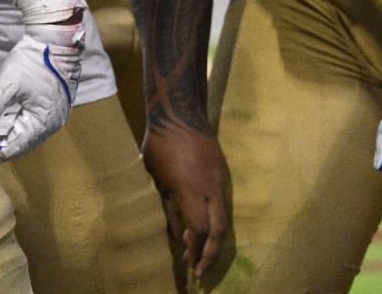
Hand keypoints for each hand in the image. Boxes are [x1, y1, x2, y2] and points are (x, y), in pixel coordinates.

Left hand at [0, 17, 83, 159]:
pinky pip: (29, 119)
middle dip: (0, 141)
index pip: (17, 147)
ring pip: (24, 130)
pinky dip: (14, 121)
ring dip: (6, 131)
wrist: (55, 39)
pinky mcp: (48, 103)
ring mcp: (51, 114)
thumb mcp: (7, 84)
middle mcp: (50, 125)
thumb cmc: (32, 62)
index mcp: (43, 124)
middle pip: (21, 140)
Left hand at [143, 124, 230, 288]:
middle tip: (201, 270)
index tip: (189, 264)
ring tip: (200, 253)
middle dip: (211, 254)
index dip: (195, 250)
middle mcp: (211, 188)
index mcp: (191, 190)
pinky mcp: (223, 173)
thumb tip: (177, 234)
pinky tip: (204, 227)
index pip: (199, 231)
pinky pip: (223, 203)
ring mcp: (220, 180)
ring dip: (214, 239)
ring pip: (224, 218)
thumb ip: (169, 207)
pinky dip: (216, 220)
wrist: (179, 111)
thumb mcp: (157, 177)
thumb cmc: (160, 143)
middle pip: (219, 230)